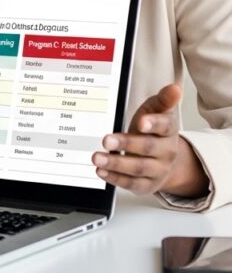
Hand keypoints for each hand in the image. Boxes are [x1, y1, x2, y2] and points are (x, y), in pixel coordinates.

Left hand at [92, 83, 207, 196]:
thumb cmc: (152, 131)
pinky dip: (115, 178)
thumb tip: (175, 88)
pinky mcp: (147, 185)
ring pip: (138, 168)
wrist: (162, 160)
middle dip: (126, 144)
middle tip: (105, 139)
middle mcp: (166, 152)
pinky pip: (131, 184)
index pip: (165, 126)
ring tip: (96, 157)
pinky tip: (101, 171)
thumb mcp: (155, 111)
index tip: (141, 122)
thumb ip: (162, 100)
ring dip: (116, 163)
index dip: (153, 124)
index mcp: (169, 130)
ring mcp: (158, 170)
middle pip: (148, 148)